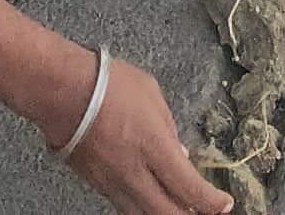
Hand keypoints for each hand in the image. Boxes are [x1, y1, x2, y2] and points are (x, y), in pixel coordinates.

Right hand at [53, 54, 230, 212]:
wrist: (61, 90)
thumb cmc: (106, 84)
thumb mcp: (152, 96)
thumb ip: (168, 128)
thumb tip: (178, 152)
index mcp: (154, 147)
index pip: (190, 189)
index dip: (211, 203)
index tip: (222, 205)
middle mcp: (134, 172)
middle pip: (168, 214)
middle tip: (203, 212)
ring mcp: (112, 181)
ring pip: (142, 214)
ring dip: (163, 213)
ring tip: (175, 206)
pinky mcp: (95, 183)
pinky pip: (122, 203)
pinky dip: (139, 205)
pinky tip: (146, 196)